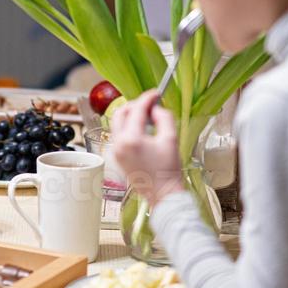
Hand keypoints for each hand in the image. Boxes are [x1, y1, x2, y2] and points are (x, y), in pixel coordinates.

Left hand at [111, 90, 184, 207]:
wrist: (163, 194)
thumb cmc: (168, 171)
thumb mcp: (171, 139)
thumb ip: (164, 117)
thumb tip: (156, 108)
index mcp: (131, 139)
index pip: (137, 110)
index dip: (148, 98)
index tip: (156, 93)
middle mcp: (119, 144)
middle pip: (120, 112)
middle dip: (135, 105)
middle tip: (150, 104)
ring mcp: (116, 151)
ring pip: (117, 123)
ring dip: (131, 115)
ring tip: (148, 118)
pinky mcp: (117, 156)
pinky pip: (119, 134)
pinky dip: (128, 127)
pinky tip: (143, 130)